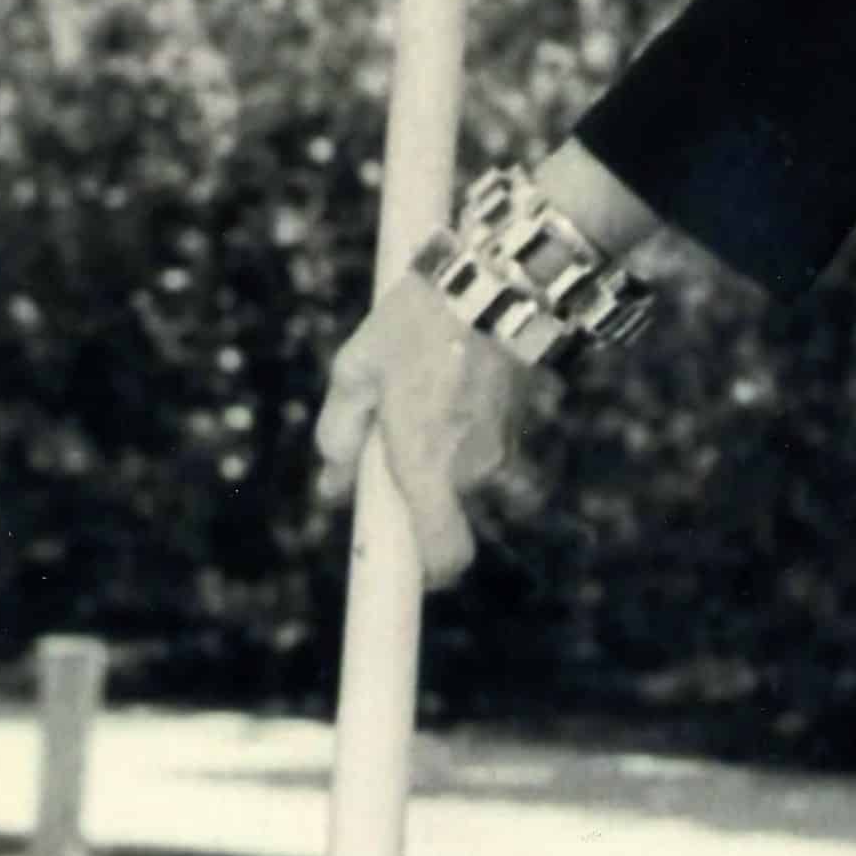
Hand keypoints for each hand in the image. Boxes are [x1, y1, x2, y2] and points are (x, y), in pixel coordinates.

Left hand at [316, 268, 534, 585]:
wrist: (499, 280)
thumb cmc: (419, 324)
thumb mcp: (356, 371)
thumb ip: (339, 436)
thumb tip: (332, 484)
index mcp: (426, 466)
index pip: (445, 559)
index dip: (427, 575)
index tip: (406, 574)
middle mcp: (473, 470)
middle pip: (441, 507)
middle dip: (415, 482)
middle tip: (389, 428)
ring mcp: (506, 449)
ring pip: (464, 474)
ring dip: (441, 451)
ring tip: (423, 389)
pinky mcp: (523, 425)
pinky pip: (485, 445)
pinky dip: (465, 428)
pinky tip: (451, 377)